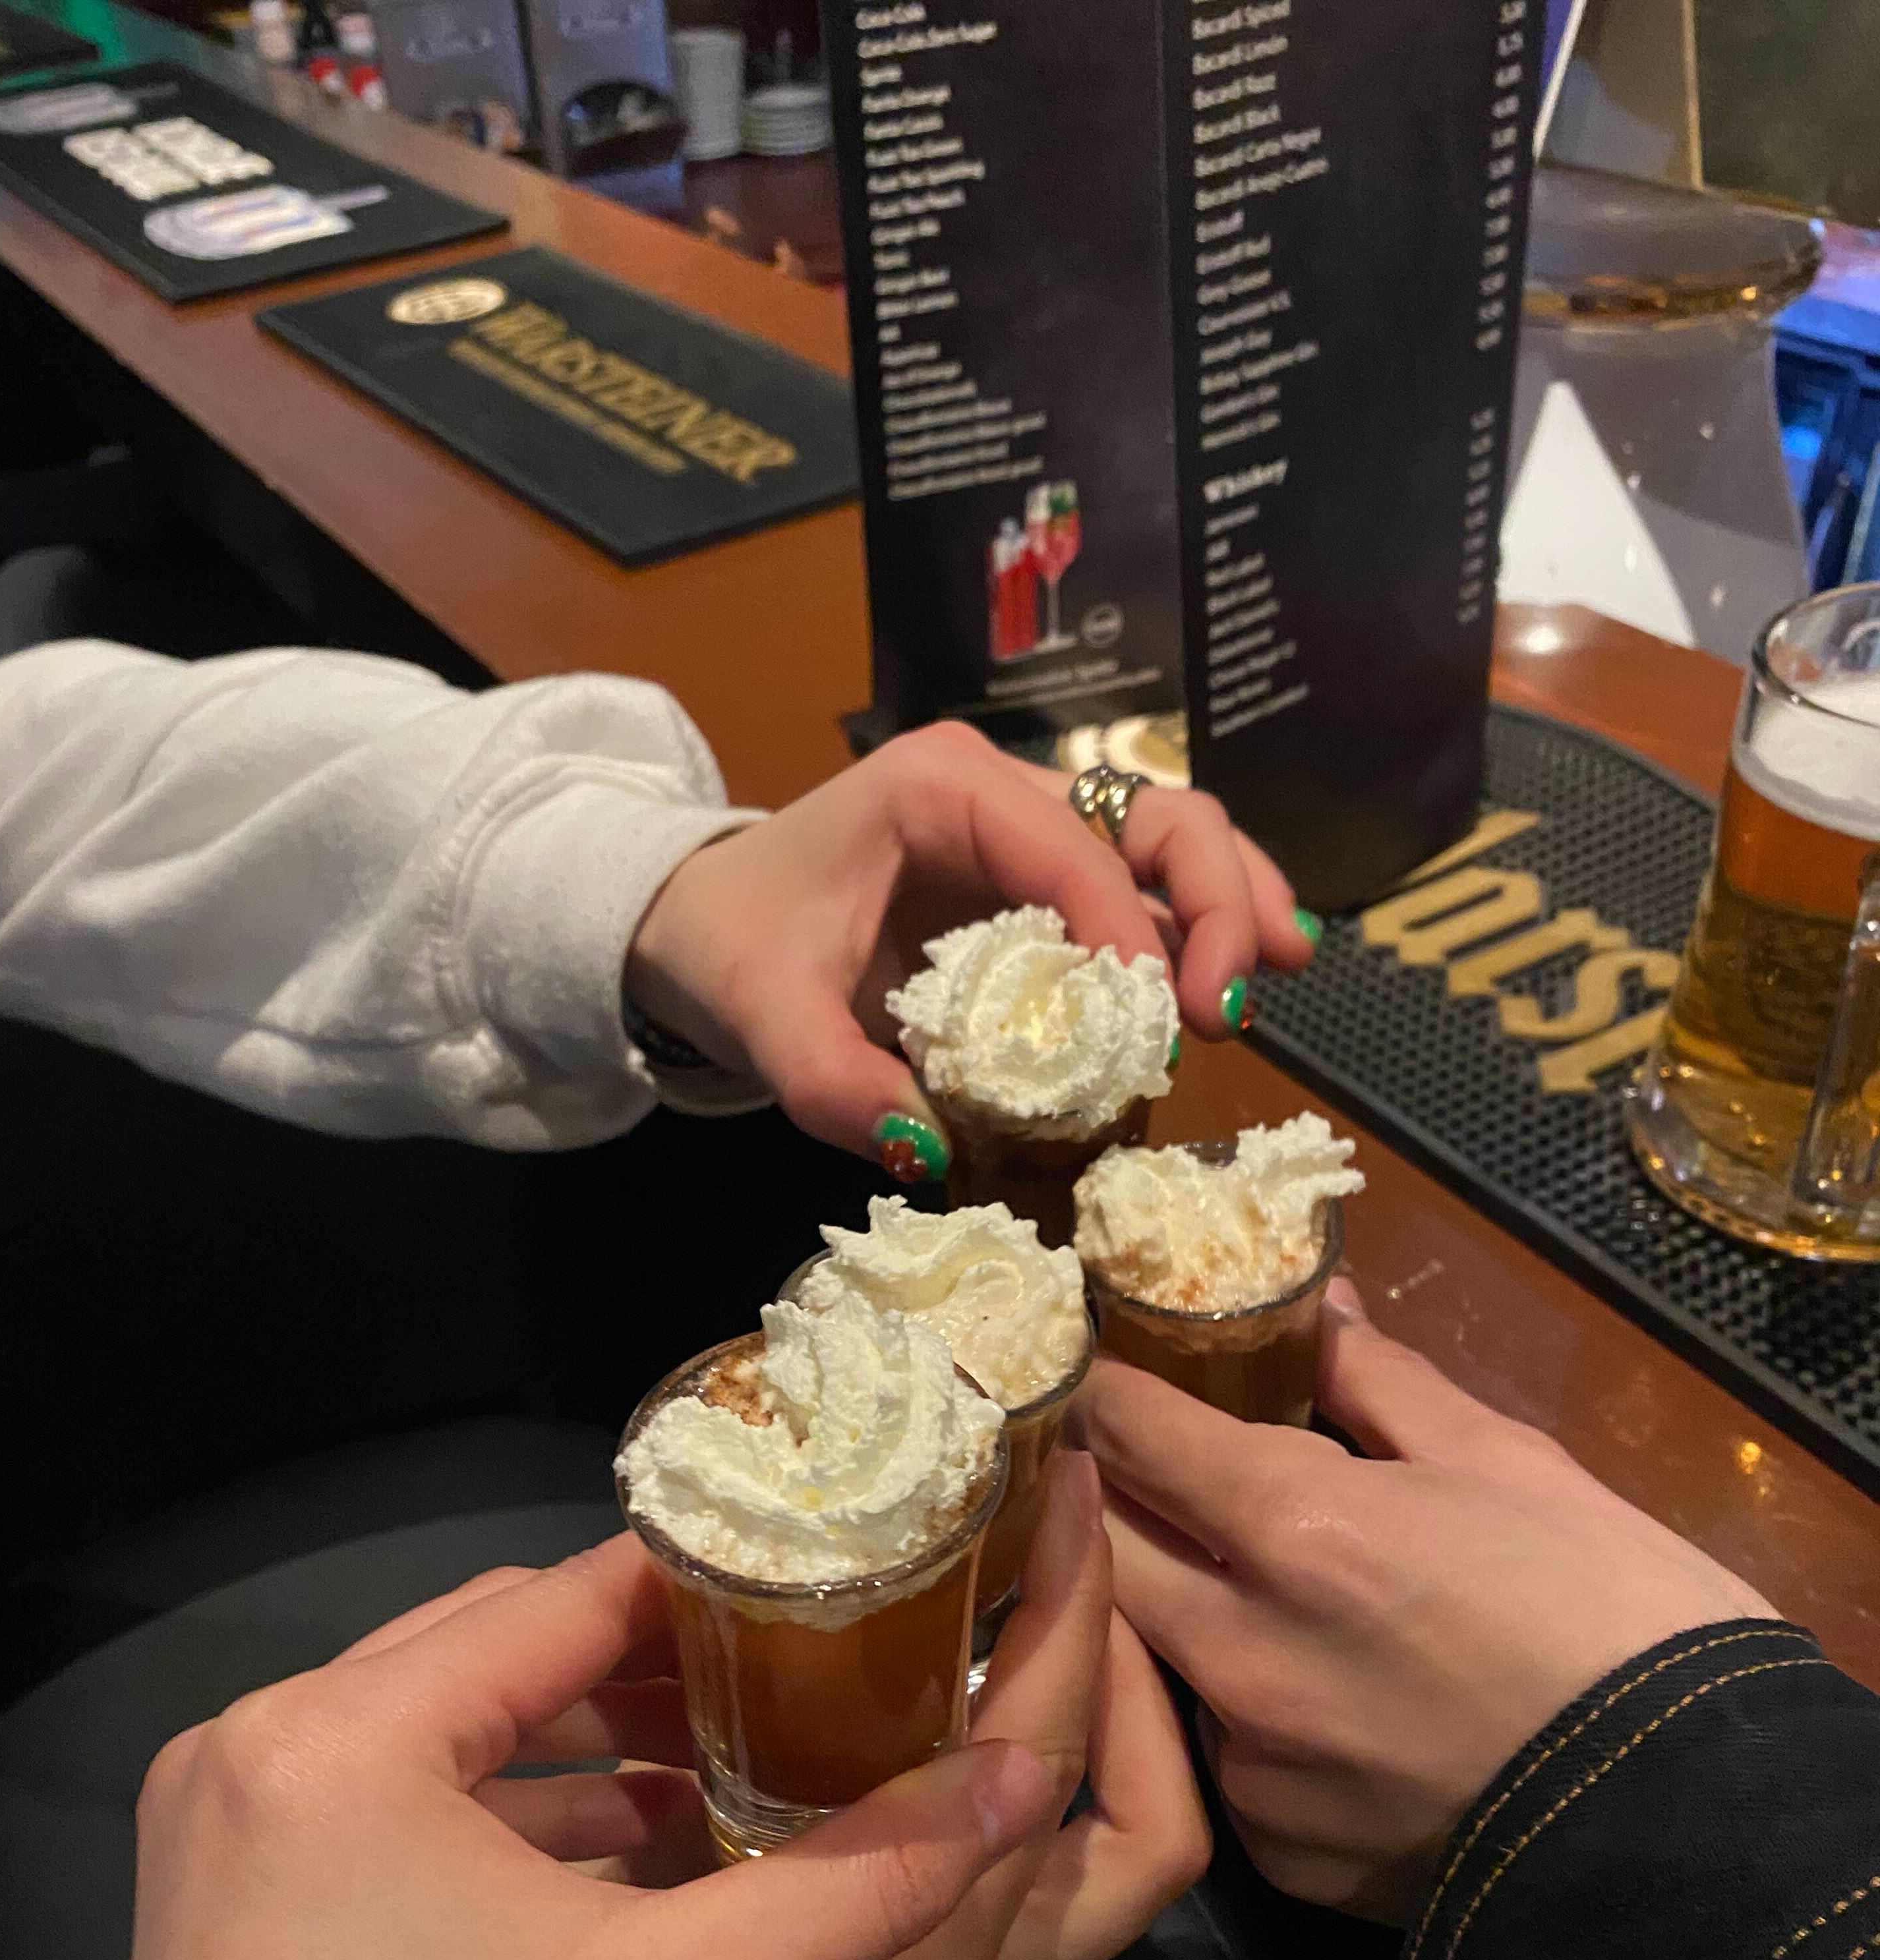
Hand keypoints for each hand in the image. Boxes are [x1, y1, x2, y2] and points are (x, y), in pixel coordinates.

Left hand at [74, 1532, 1070, 1959]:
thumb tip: (1022, 1779)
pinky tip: (629, 1848)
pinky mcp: (221, 1909)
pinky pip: (389, 1808)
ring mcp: (219, 1830)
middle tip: (812, 1676)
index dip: (717, 1584)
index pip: (561, 1596)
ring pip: (443, 1731)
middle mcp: (250, 1746)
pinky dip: (506, 1814)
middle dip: (658, 1667)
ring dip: (588, 1745)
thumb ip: (863, 1878)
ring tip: (741, 1765)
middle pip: (496, 1651)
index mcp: (331, 1735)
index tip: (842, 1581)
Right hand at [506, 1452, 1209, 1959]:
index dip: (1071, 1608)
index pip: (1043, 1752)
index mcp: (911, 1948)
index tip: (1068, 1490)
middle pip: (1149, 1823)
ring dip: (1111, 1721)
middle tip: (1087, 1563)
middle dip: (1137, 1679)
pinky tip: (1000, 1678)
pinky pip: (1078, 1868)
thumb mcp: (651, 1834)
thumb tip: (715, 1549)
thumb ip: (704, 1723)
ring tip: (1062, 1605)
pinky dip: (1065, 1769)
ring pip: (1129, 1851)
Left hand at [624, 722, 1313, 1172]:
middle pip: (1155, 815)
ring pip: (1171, 838)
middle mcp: (1003, 792)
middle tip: (1225, 1008)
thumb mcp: (761, 1017)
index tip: (1158, 1019)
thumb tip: (927, 1150)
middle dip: (1214, 901)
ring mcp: (1032, 831)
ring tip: (1277, 977)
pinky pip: (1143, 888)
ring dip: (1233, 905)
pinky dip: (1199, 927)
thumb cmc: (733, 946)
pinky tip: (1245, 977)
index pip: (1071, 845)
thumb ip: (832, 1083)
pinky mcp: (1043, 880)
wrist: (703, 920)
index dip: (1129, 926)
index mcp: (941, 789)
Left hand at [1075, 1282, 1776, 1923]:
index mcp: (1292, 1526)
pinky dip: (1252, 1729)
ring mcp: (1251, 1764)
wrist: (1697, 1814)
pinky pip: (1227, 1767)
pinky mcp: (1279, 1854)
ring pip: (1156, 1667)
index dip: (1113, 1398)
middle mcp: (1239, 1650)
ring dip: (1180, 1625)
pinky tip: (1325, 1714)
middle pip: (1102, 1557)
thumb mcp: (1509, 1460)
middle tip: (1156, 1487)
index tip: (1119, 1387)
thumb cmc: (1616, 1610)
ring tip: (1253, 1602)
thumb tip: (1316, 1312)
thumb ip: (1382, 1382)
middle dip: (1115, 1512)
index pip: (1127, 1435)